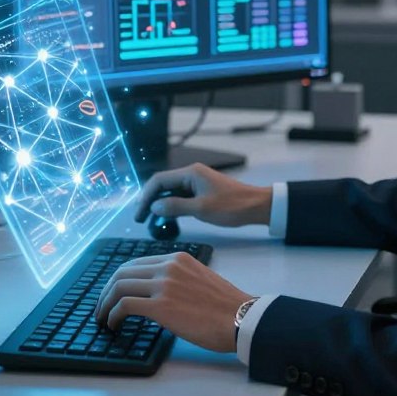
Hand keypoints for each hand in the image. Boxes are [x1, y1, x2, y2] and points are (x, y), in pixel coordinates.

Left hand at [94, 252, 252, 352]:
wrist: (241, 318)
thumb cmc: (224, 307)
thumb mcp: (198, 279)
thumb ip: (177, 279)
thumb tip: (156, 294)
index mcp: (177, 258)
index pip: (136, 263)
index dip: (119, 279)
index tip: (112, 294)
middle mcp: (168, 266)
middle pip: (122, 272)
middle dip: (106, 291)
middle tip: (101, 308)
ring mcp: (164, 284)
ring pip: (119, 286)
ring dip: (105, 304)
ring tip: (103, 319)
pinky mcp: (161, 305)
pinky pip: (124, 305)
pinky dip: (113, 315)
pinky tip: (113, 325)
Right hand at [133, 162, 271, 228]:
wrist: (257, 206)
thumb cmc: (232, 206)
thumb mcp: (201, 209)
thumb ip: (176, 207)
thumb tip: (155, 206)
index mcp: (190, 173)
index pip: (159, 180)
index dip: (145, 197)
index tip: (139, 214)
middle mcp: (191, 175)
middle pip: (163, 185)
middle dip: (150, 201)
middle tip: (141, 219)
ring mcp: (197, 183)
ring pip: (171, 192)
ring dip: (160, 205)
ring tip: (151, 222)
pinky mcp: (202, 192)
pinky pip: (180, 197)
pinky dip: (171, 207)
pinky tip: (167, 219)